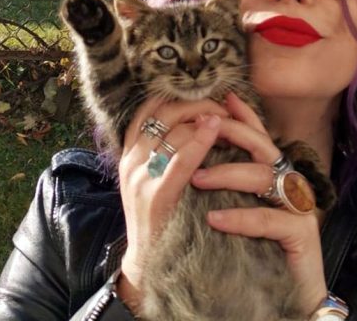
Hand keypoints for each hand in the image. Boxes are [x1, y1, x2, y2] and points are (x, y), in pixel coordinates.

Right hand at [115, 97, 227, 310]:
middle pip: (163, 113)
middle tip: (222, 107)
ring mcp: (141, 177)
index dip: (179, 97)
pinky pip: (180, 159)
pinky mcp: (156, 195)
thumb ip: (165, 149)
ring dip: (203, 118)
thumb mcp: (153, 176)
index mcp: (130, 152)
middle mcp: (131, 160)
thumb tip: (194, 119)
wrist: (147, 259)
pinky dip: (199, 140)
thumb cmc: (161, 214)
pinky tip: (216, 130)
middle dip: (196, 104)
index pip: (150, 108)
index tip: (203, 97)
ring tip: (227, 118)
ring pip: (173, 131)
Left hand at [190, 92, 327, 314]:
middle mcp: (289, 184)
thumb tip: (195, 151)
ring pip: (266, 177)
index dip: (243, 116)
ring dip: (229, 173)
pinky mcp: (303, 233)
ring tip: (197, 179)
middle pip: (264, 146)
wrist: (279, 298)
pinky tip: (215, 220)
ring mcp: (298, 207)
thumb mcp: (234, 210)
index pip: (259, 137)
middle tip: (202, 129)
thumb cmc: (252, 252)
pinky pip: (271, 218)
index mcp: (274, 175)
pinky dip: (242, 217)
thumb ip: (224, 182)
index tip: (220, 100)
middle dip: (233, 133)